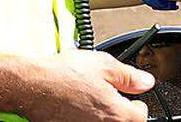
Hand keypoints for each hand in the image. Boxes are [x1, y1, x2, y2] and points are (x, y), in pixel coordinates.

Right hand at [24, 50, 153, 120]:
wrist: (34, 86)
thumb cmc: (64, 75)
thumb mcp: (104, 65)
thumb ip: (130, 76)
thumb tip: (146, 82)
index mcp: (117, 114)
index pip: (142, 116)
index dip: (137, 102)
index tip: (131, 97)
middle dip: (120, 111)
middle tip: (109, 97)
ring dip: (103, 116)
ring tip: (92, 101)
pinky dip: (86, 118)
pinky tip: (78, 108)